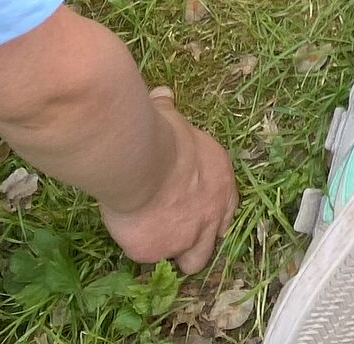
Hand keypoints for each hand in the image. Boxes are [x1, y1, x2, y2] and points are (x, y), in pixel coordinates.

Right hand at [100, 90, 236, 271]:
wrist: (142, 160)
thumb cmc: (161, 134)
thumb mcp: (173, 118)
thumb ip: (170, 111)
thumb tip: (163, 94)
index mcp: (221, 183)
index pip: (228, 210)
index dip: (212, 216)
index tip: (196, 212)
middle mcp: (210, 216)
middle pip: (208, 248)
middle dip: (194, 247)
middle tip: (172, 234)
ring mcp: (183, 239)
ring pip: (183, 260)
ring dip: (169, 253)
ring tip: (149, 237)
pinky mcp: (153, 251)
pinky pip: (145, 255)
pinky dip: (136, 245)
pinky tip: (125, 228)